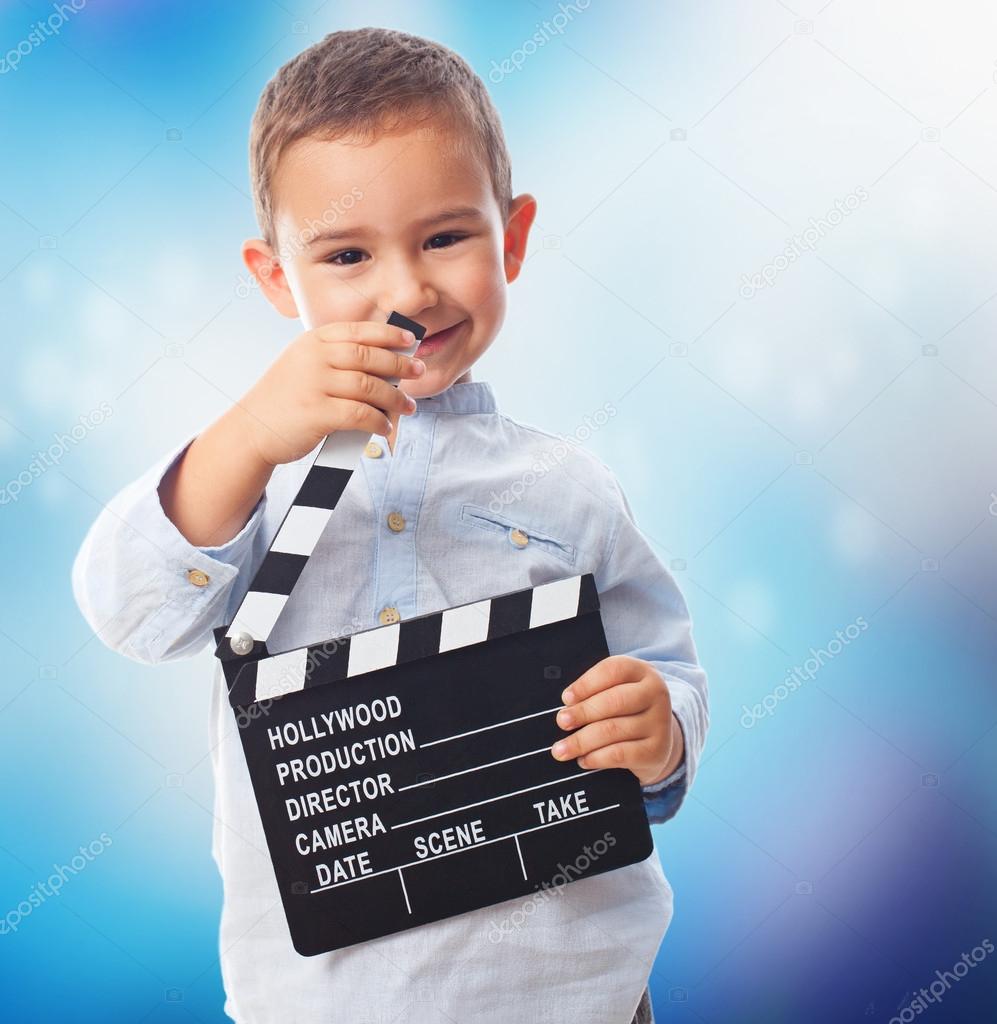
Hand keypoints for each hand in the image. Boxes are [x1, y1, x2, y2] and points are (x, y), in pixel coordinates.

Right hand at [237, 320, 426, 467]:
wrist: (251, 430)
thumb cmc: (285, 400)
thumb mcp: (303, 366)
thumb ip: (335, 361)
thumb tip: (384, 366)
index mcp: (312, 342)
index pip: (357, 332)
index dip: (388, 334)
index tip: (410, 341)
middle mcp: (314, 358)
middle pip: (368, 356)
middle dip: (399, 364)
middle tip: (418, 372)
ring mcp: (315, 384)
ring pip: (369, 386)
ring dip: (394, 398)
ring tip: (408, 406)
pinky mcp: (317, 413)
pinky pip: (360, 414)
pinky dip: (378, 421)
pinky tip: (385, 426)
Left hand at [550, 655, 683, 786]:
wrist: (657, 741)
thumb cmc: (625, 711)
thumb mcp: (615, 692)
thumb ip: (594, 694)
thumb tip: (566, 709)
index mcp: (642, 671)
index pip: (613, 670)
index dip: (586, 683)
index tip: (566, 698)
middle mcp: (656, 693)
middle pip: (615, 700)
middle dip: (583, 712)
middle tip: (562, 721)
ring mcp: (660, 722)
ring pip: (614, 730)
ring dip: (582, 741)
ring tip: (561, 748)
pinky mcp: (657, 750)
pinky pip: (620, 754)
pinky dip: (597, 758)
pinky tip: (583, 760)